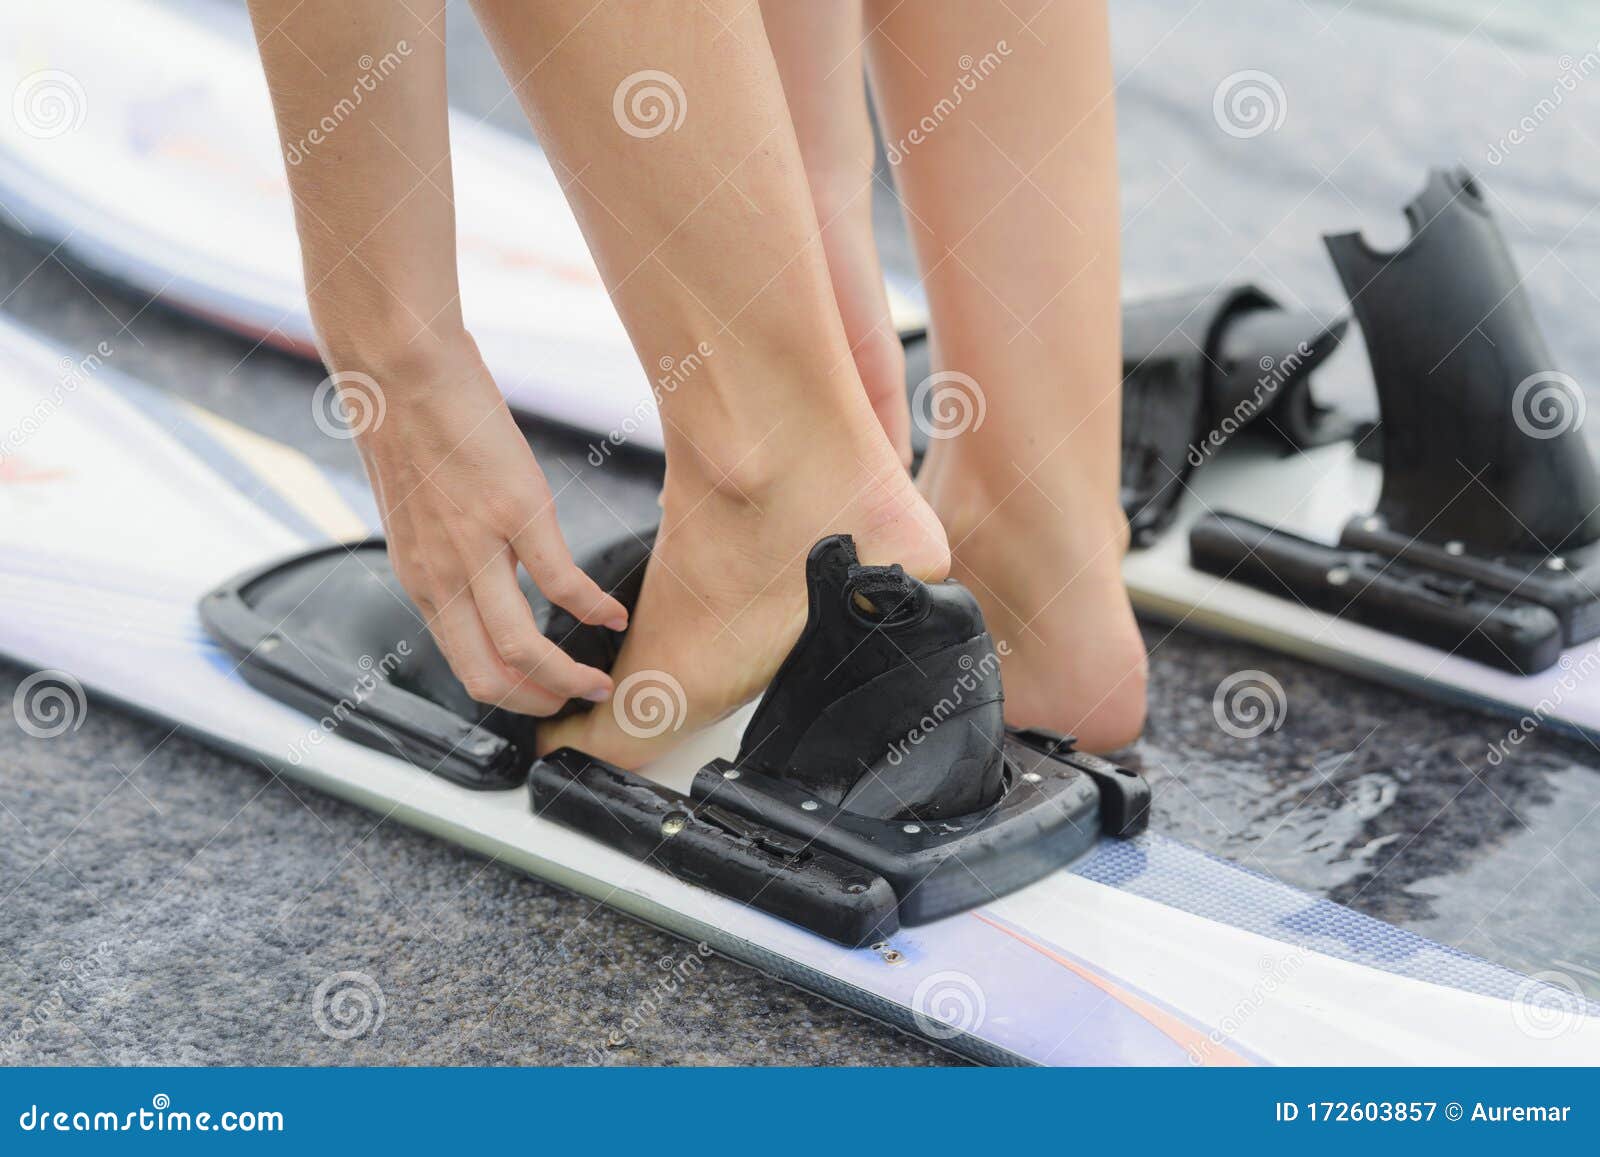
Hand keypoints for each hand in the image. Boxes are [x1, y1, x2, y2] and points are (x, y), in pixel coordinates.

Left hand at [344, 336, 627, 714]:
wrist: (399, 371)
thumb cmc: (411, 428)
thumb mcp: (420, 513)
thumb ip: (449, 555)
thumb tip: (483, 577)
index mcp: (422, 578)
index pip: (465, 666)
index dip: (511, 697)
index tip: (545, 696)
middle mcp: (442, 576)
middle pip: (492, 676)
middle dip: (542, 703)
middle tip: (576, 701)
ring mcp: (478, 548)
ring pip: (524, 648)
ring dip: (570, 677)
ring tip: (601, 677)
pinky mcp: (515, 511)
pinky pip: (562, 583)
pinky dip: (595, 609)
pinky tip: (614, 612)